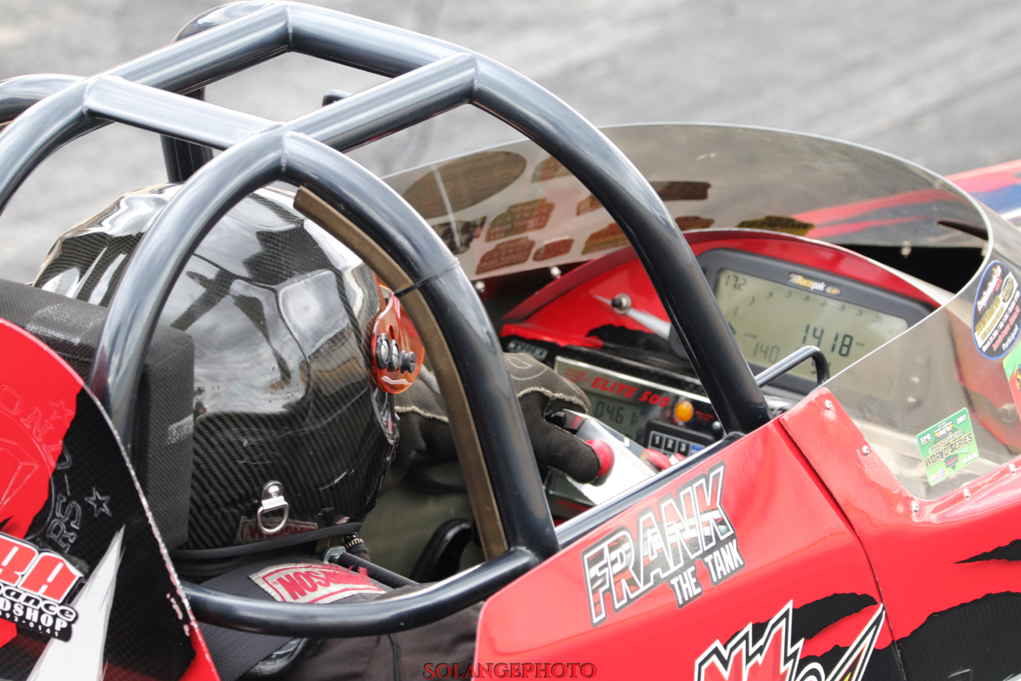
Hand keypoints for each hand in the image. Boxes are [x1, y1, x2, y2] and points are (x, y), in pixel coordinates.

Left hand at [392, 353, 605, 483]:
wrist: (428, 411)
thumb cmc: (480, 418)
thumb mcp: (535, 442)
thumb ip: (570, 454)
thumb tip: (597, 465)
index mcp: (545, 377)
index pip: (581, 405)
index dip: (584, 433)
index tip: (579, 456)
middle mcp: (526, 372)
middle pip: (556, 411)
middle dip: (555, 439)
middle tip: (550, 463)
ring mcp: (502, 380)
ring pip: (531, 414)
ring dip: (531, 437)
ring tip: (522, 458)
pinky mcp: (482, 391)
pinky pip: (508, 413)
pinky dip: (509, 432)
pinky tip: (499, 448)